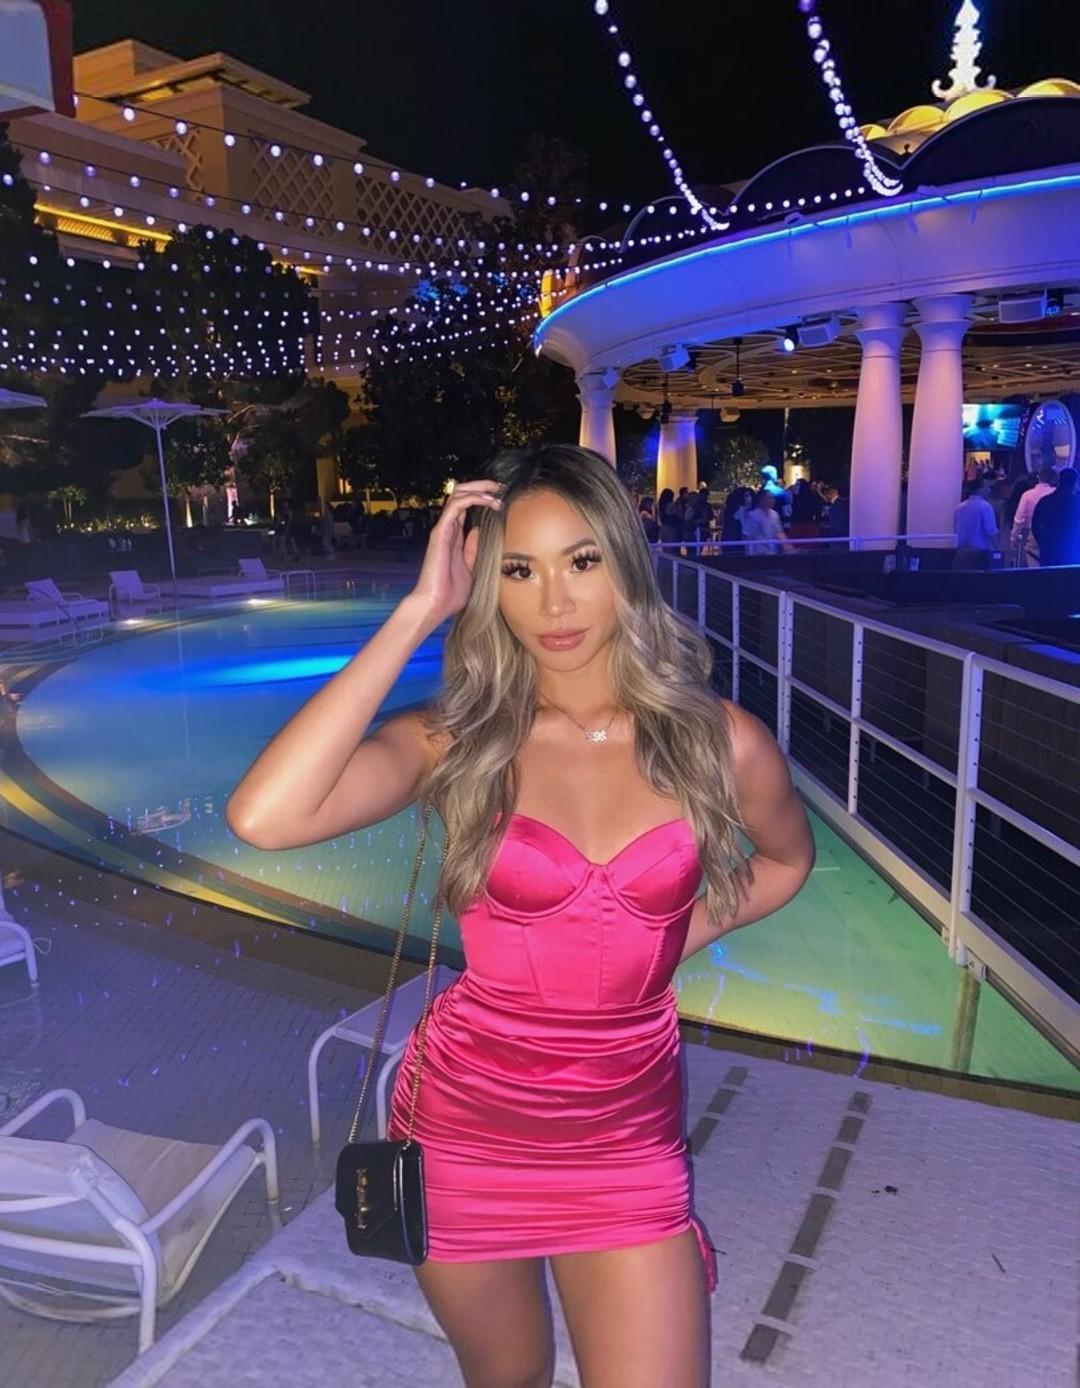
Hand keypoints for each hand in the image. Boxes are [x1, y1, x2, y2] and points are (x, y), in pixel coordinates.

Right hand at [406, 479, 502, 628]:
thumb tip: (480, 532)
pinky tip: (489, 502)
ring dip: (479, 488)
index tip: (501, 497)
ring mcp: (443, 529)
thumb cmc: (450, 593)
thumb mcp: (471, 569)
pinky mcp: (440, 533)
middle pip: (461, 494)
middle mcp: (447, 529)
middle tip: (500, 487)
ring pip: (457, 494)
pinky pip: (456, 505)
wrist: (434, 605)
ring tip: (497, 491)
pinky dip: (473, 498)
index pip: (466, 506)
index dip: (482, 497)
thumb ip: (473, 550)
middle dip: (481, 486)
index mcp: (454, 536)